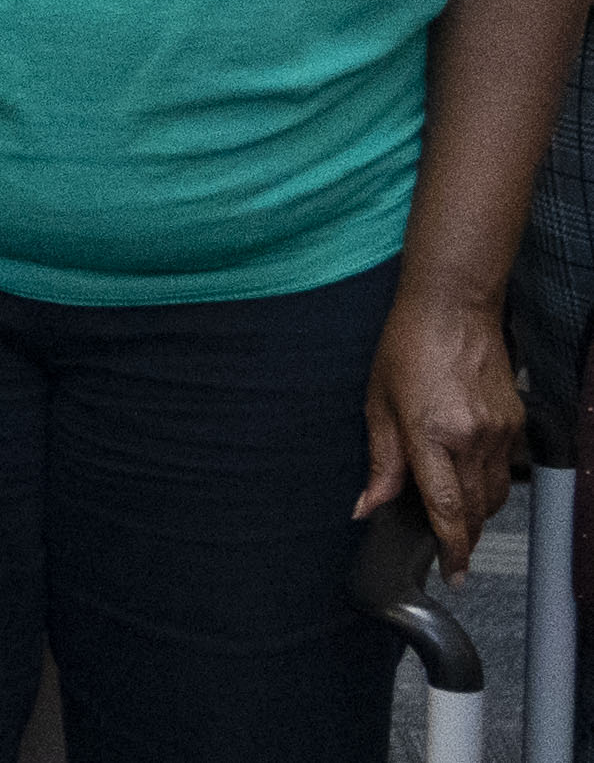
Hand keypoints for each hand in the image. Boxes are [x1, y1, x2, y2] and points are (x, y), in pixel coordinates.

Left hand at [359, 281, 523, 572]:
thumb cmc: (406, 348)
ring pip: (496, 494)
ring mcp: (500, 432)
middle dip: (466, 538)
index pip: (448, 509)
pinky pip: (506, 468)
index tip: (454, 573)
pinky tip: (470, 479)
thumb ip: (381, 462)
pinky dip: (490, 483)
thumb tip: (367, 506)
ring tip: (459, 522)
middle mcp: (473, 439)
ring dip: (479, 514)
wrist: (453, 309)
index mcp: (432, 435)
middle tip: (452, 554)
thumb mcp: (377, 404)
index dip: (452, 548)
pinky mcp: (516, 422)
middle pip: (478, 510)